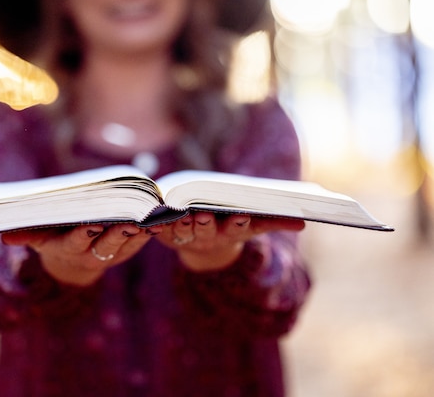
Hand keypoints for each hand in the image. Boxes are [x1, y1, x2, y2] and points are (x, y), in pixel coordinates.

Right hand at [1, 223, 161, 285]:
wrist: (72, 262)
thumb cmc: (51, 238)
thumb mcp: (37, 238)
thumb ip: (25, 235)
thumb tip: (5, 236)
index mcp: (67, 248)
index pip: (76, 242)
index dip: (84, 235)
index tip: (91, 224)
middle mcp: (90, 254)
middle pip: (106, 245)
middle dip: (117, 233)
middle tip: (129, 221)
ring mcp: (110, 255)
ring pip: (125, 244)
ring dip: (137, 233)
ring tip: (148, 220)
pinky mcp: (126, 251)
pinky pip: (139, 242)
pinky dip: (149, 232)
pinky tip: (158, 221)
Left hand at [156, 212, 304, 271]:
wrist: (204, 246)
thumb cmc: (233, 225)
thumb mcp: (255, 223)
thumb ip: (276, 220)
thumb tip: (304, 221)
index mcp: (231, 232)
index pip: (237, 228)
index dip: (239, 223)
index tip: (242, 216)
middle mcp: (208, 236)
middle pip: (207, 230)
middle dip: (207, 223)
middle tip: (205, 215)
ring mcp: (187, 237)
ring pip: (183, 230)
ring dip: (181, 223)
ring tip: (179, 213)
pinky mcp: (166, 235)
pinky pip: (160, 229)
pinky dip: (157, 223)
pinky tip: (155, 214)